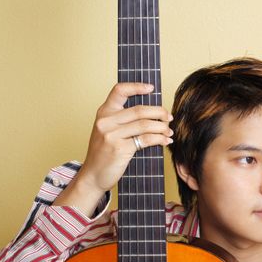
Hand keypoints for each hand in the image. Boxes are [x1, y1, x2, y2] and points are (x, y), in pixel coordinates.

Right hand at [53, 83, 172, 216]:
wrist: (93, 175)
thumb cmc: (104, 153)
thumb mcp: (108, 131)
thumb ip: (123, 120)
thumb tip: (153, 113)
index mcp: (103, 113)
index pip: (119, 91)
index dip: (136, 86)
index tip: (151, 88)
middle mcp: (106, 121)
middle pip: (139, 110)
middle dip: (159, 112)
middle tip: (169, 118)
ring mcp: (112, 135)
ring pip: (145, 124)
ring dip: (162, 127)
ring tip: (169, 131)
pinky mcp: (120, 149)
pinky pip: (146, 139)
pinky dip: (160, 139)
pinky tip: (165, 141)